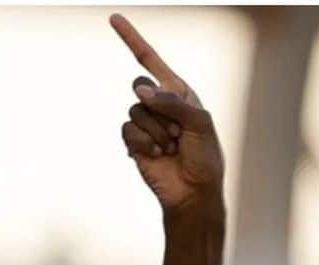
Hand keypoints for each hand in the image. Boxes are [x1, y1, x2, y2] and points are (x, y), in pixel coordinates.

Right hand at [111, 13, 223, 212]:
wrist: (194, 192)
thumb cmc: (205, 158)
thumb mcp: (200, 124)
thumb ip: (173, 102)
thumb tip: (141, 89)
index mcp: (180, 94)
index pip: (153, 63)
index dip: (133, 40)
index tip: (114, 19)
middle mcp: (161, 105)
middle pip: (141, 88)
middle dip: (161, 109)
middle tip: (178, 133)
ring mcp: (146, 123)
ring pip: (135, 110)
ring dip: (156, 131)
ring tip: (171, 147)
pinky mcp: (134, 141)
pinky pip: (127, 129)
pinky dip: (144, 142)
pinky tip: (158, 155)